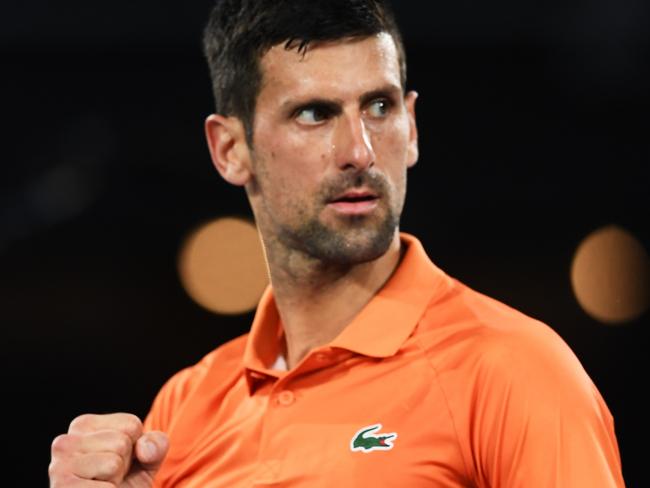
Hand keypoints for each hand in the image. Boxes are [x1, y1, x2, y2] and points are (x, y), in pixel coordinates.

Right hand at [49, 413, 168, 486]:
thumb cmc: (127, 484)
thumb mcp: (148, 459)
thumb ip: (156, 444)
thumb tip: (144, 449)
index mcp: (84, 425)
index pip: (131, 425)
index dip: (136, 447)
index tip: (121, 462)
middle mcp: (65, 442)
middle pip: (121, 442)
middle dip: (125, 465)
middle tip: (111, 478)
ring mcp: (58, 467)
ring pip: (113, 463)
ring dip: (115, 481)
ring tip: (102, 486)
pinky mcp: (62, 487)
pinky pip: (105, 487)